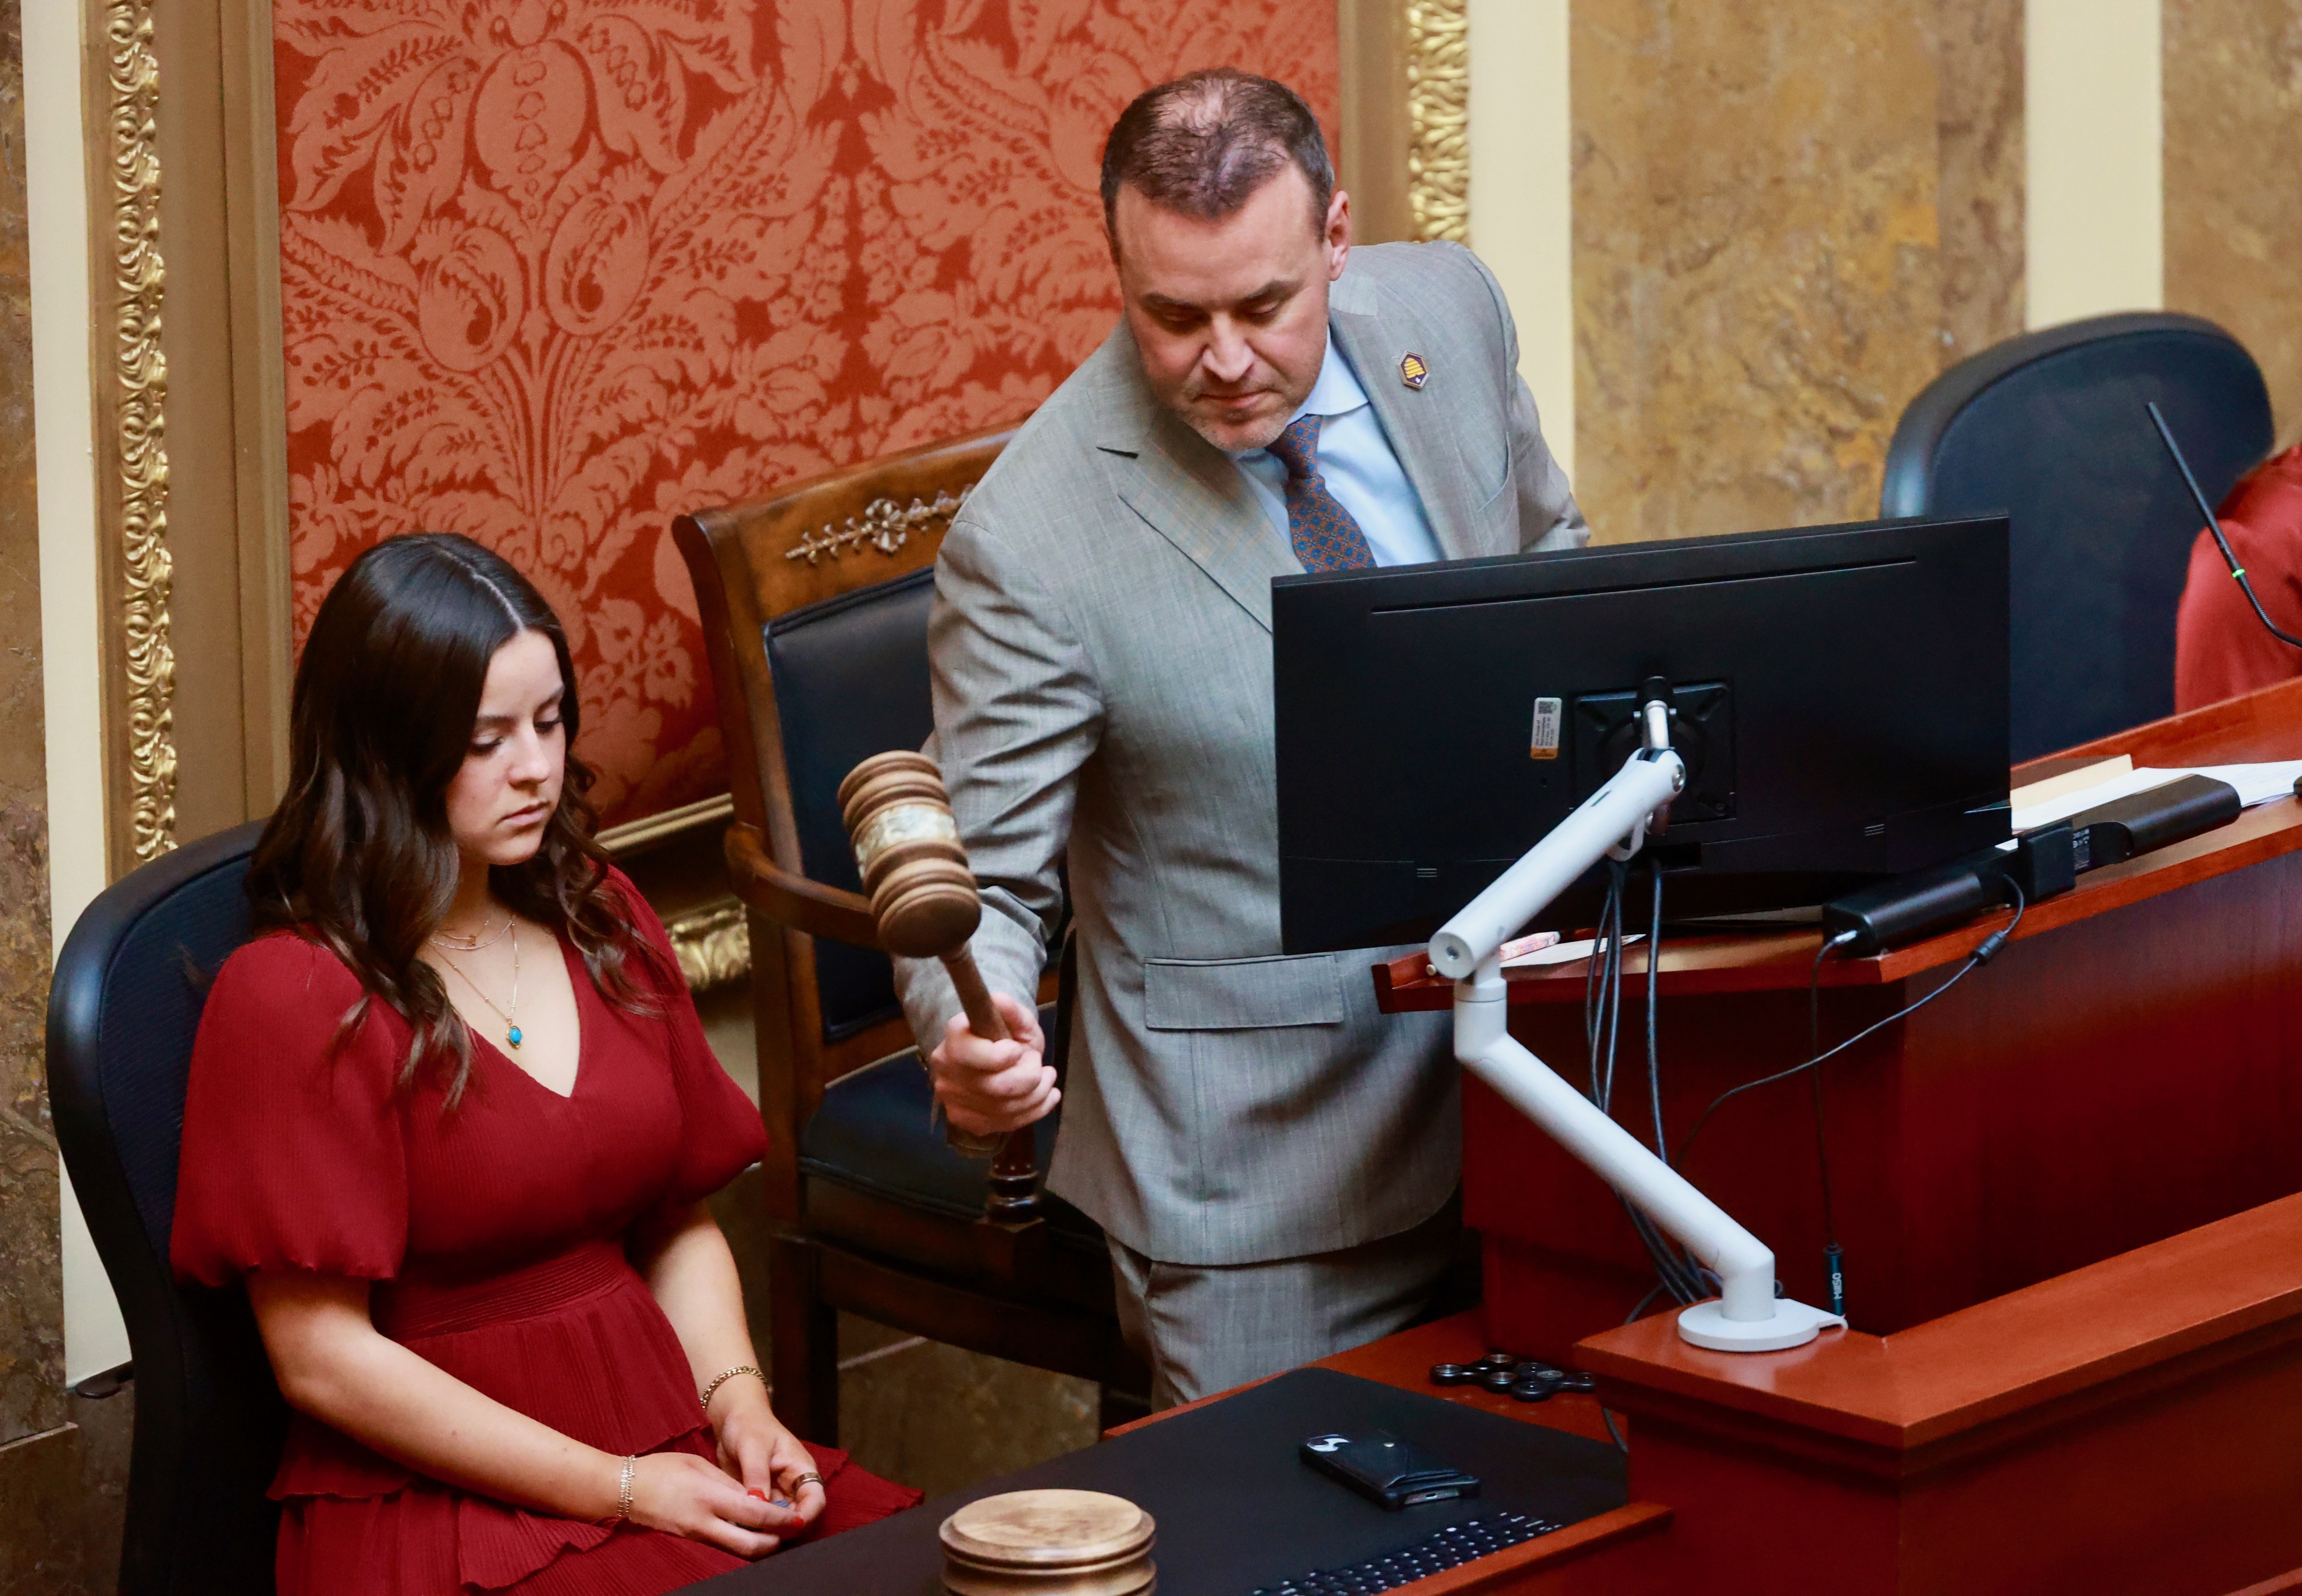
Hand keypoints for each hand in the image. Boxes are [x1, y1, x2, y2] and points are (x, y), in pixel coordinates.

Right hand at [624, 1449, 796, 1558]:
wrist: (623, 1489)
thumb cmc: (661, 1469)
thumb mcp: (699, 1465)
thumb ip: (729, 1484)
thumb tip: (756, 1498)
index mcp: (709, 1497)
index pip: (756, 1514)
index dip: (781, 1519)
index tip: (798, 1517)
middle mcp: (704, 1522)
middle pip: (751, 1545)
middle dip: (777, 1541)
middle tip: (793, 1530)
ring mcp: (696, 1536)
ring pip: (738, 1551)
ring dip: (761, 1545)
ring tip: (777, 1532)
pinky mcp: (689, 1540)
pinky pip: (722, 1547)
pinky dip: (741, 1543)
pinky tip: (750, 1532)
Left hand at [711, 1388, 825, 1534]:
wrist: (732, 1420)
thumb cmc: (749, 1426)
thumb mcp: (753, 1447)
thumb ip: (757, 1475)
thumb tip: (758, 1506)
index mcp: (802, 1470)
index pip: (815, 1500)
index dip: (806, 1517)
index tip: (786, 1528)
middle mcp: (793, 1486)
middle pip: (799, 1515)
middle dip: (784, 1528)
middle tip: (761, 1535)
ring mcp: (777, 1494)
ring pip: (779, 1521)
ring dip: (767, 1529)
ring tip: (748, 1532)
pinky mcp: (760, 1499)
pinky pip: (761, 1518)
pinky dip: (753, 1524)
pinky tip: (739, 1526)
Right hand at [926, 991, 1058, 1136]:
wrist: (992, 1058)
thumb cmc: (1005, 1036)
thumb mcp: (1015, 1019)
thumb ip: (1011, 1010)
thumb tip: (999, 999)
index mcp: (953, 1039)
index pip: (970, 1054)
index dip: (1003, 1055)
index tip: (1017, 1049)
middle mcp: (945, 1071)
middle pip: (997, 1088)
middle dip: (1030, 1076)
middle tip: (1038, 1064)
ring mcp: (952, 1100)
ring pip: (1006, 1110)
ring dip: (1039, 1094)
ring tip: (1047, 1078)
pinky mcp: (965, 1120)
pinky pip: (1006, 1124)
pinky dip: (1035, 1111)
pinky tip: (1045, 1096)